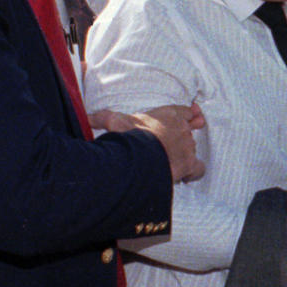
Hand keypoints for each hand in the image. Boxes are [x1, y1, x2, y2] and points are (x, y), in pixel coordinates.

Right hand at [89, 103, 205, 183]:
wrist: (141, 158)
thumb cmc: (130, 137)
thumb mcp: (116, 121)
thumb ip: (104, 117)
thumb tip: (88, 117)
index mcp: (168, 114)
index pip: (185, 111)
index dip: (190, 114)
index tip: (194, 116)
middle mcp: (181, 129)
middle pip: (188, 132)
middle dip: (181, 138)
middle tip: (170, 146)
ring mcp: (187, 147)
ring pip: (191, 149)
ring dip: (182, 155)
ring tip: (168, 162)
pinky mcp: (189, 164)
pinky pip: (198, 169)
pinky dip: (193, 173)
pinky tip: (184, 175)